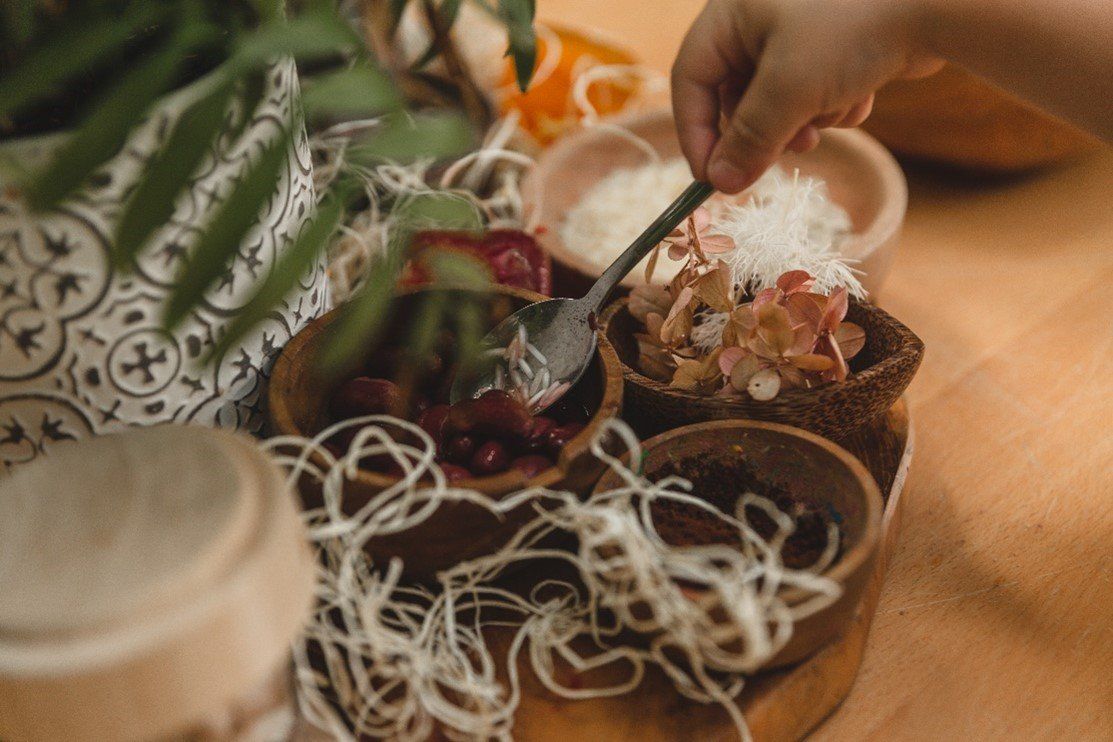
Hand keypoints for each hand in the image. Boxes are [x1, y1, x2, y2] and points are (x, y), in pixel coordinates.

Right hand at [672, 0, 943, 191]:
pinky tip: (861, 93)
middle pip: (736, 95)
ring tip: (829, 117)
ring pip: (778, 100)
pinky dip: (833, 104)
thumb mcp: (789, 89)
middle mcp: (760, 17)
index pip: (691, 80)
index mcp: (732, 12)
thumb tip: (719, 184)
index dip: (696, 133)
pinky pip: (816, 91)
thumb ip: (748, 139)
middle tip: (783, 154)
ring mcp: (801, 29)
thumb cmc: (853, 28)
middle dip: (763, 130)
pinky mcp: (839, 44)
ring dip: (803, 121)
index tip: (712, 180)